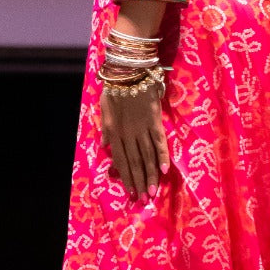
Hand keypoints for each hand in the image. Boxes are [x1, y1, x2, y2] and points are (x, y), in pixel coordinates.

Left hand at [100, 80, 169, 198]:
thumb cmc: (114, 87)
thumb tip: (105, 146)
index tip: (131, 192)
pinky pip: (159, 142)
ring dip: (150, 175)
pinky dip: (162, 156)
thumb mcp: (104, 108)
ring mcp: (141, 128)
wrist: (129, 70)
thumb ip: (105, 128)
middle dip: (139, 182)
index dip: (126, 177)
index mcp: (113, 132)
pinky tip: (165, 170)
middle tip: (144, 199)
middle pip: (134, 162)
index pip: (120, 160)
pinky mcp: (154, 121)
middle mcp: (127, 134)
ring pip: (146, 156)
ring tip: (153, 192)